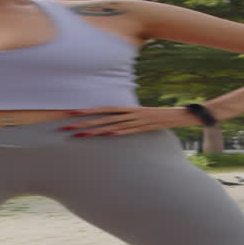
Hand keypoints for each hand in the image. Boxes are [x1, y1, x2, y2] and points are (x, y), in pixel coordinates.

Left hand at [60, 106, 204, 136]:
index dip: (87, 111)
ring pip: (111, 125)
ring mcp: (136, 121)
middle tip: (67, 128)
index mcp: (127, 108)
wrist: (176, 115)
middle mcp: (129, 113)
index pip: (103, 109)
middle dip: (83, 123)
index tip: (71, 114)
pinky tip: (107, 135)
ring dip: (95, 131)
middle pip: (102, 118)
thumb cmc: (155, 117)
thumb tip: (111, 123)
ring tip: (79, 136)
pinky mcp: (143, 129)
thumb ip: (125, 118)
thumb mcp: (137, 115)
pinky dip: (118, 132)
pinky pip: (129, 131)